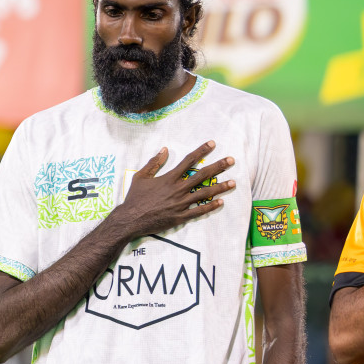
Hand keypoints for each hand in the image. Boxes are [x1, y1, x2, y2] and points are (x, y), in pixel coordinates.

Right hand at [111, 142, 234, 239]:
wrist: (130, 219)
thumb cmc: (134, 198)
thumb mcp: (141, 177)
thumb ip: (154, 163)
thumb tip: (165, 149)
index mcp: (169, 178)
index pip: (189, 161)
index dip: (201, 151)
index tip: (212, 144)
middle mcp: (178, 189)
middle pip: (202, 175)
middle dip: (218, 166)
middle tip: (231, 160)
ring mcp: (180, 203)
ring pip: (204, 193)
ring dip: (220, 187)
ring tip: (233, 182)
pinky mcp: (180, 216)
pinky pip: (199, 211)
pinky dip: (210, 206)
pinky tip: (221, 202)